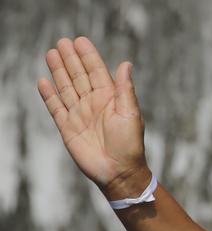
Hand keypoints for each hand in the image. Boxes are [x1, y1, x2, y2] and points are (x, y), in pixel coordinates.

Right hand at [38, 37, 149, 199]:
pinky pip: (56, 108)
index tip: (80, 41)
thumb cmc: (130, 145)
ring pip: (66, 88)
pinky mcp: (68, 128)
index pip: (97, 72)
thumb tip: (126, 64)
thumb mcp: (131, 114)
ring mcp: (80, 115)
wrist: (119, 172)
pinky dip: (49, 95)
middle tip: (62, 42)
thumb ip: (125, 89)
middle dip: (70, 60)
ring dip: (58, 72)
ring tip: (51, 54)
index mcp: (110, 99)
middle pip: (79, 77)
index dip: (88, 57)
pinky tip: (44, 82)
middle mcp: (94, 104)